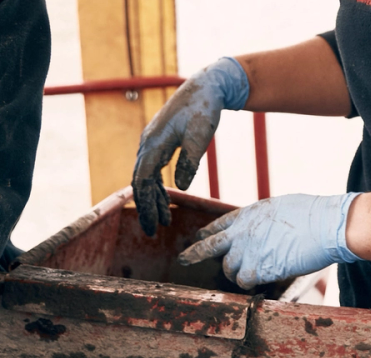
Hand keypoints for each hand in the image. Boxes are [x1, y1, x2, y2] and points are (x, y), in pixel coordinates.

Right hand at [131, 57, 248, 236]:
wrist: (206, 88)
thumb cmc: (204, 110)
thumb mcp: (201, 136)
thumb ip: (191, 161)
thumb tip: (179, 187)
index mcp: (154, 143)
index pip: (143, 180)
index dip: (145, 204)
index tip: (152, 224)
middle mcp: (148, 144)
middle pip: (140, 182)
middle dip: (146, 208)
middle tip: (153, 232)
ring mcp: (153, 144)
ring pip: (147, 178)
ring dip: (153, 200)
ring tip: (163, 222)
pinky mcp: (161, 144)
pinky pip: (154, 171)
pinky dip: (159, 188)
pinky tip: (168, 202)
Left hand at [178, 193, 361, 288]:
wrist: (324, 225)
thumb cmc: (314, 215)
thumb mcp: (282, 209)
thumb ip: (267, 222)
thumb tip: (269, 233)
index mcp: (248, 215)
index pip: (218, 225)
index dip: (208, 233)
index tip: (201, 237)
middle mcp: (242, 233)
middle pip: (208, 247)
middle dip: (193, 254)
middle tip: (184, 260)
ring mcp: (248, 252)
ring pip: (229, 270)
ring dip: (237, 275)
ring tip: (250, 277)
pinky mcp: (258, 269)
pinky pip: (245, 282)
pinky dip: (252, 285)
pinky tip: (261, 284)